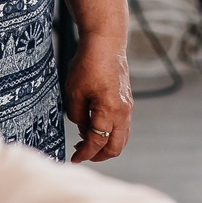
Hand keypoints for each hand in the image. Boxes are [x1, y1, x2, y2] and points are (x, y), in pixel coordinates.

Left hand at [65, 37, 132, 162]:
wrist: (106, 43)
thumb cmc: (88, 64)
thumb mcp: (74, 93)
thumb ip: (78, 117)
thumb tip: (84, 129)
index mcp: (110, 110)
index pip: (97, 142)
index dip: (84, 154)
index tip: (73, 159)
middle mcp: (123, 112)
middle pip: (116, 147)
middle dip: (99, 155)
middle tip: (82, 154)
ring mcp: (128, 107)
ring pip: (122, 138)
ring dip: (105, 145)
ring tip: (86, 142)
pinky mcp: (127, 102)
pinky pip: (122, 126)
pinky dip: (110, 133)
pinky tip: (95, 127)